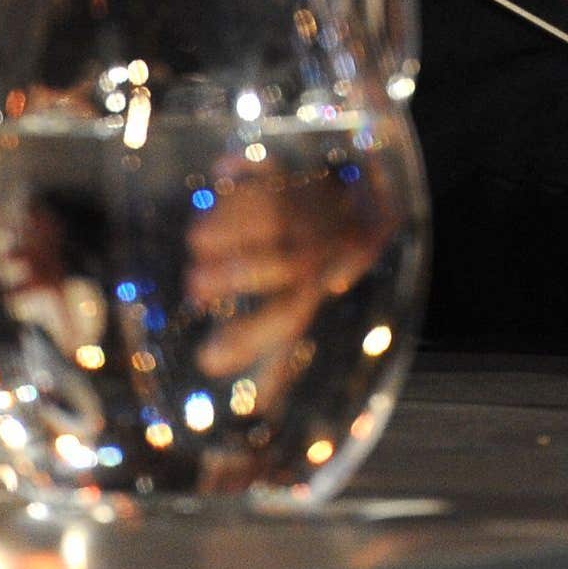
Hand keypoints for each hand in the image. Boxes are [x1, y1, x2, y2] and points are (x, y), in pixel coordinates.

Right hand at [185, 152, 402, 390]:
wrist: (373, 193)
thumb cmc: (329, 268)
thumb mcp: (312, 311)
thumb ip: (283, 357)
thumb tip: (257, 405)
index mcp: (319, 288)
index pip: (288, 319)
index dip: (248, 342)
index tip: (206, 359)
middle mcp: (320, 247)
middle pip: (284, 260)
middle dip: (236, 273)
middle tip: (194, 285)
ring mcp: (312, 204)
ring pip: (276, 211)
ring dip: (231, 224)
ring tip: (196, 240)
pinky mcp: (301, 166)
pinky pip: (275, 162)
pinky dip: (245, 166)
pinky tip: (221, 174)